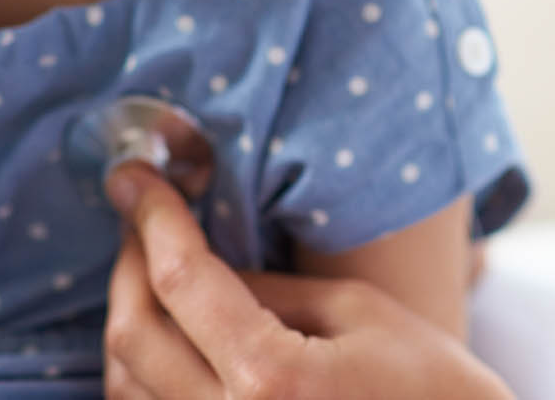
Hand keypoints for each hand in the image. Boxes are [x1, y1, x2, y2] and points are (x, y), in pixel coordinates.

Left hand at [101, 162, 512, 399]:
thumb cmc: (429, 387)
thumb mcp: (355, 310)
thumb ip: (266, 285)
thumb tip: (198, 261)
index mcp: (269, 379)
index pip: (180, 281)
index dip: (152, 217)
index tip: (134, 177)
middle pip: (133, 334)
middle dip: (127, 265)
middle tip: (141, 218)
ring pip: (125, 383)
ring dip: (130, 318)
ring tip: (152, 269)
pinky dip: (145, 369)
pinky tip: (171, 332)